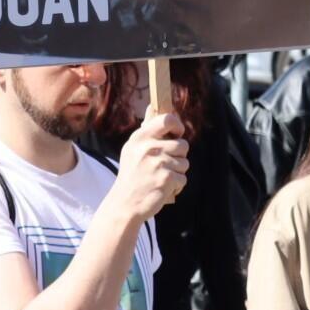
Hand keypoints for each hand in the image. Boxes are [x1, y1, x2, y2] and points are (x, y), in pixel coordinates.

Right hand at [109, 108, 188, 222]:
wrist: (124, 204)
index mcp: (141, 137)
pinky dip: (176, 186)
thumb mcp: (133, 148)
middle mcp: (149, 147)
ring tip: (161, 178)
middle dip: (179, 156)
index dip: (177, 126)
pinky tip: (163, 188)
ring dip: (177, 172)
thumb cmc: (131, 175)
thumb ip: (146, 128)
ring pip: (185, 163)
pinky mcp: (166, 178)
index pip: (167, 119)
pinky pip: (183, 178)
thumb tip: (152, 106)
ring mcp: (158, 163)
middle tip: (165, 165)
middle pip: (183, 144)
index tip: (176, 134)